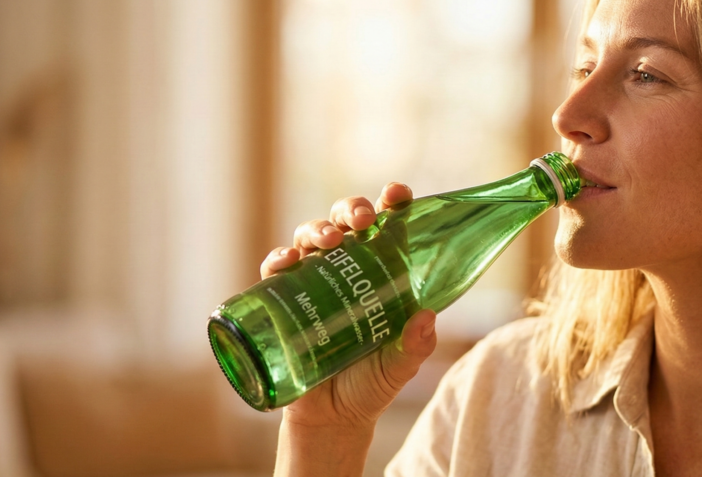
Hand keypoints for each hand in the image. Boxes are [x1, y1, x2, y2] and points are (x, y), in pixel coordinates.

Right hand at [260, 182, 437, 429]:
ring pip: (309, 236)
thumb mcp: (400, 365)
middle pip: (344, 221)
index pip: (386, 227)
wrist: (333, 417)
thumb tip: (426, 317)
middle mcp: (345, 268)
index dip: (391, 203)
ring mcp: (312, 280)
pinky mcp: (283, 299)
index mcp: (380, 272)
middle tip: (361, 219)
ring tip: (327, 241)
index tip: (397, 194)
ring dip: (316, 229)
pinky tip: (287, 262)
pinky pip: (275, 269)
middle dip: (350, 209)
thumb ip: (416, 344)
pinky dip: (278, 259)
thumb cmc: (371, 382)